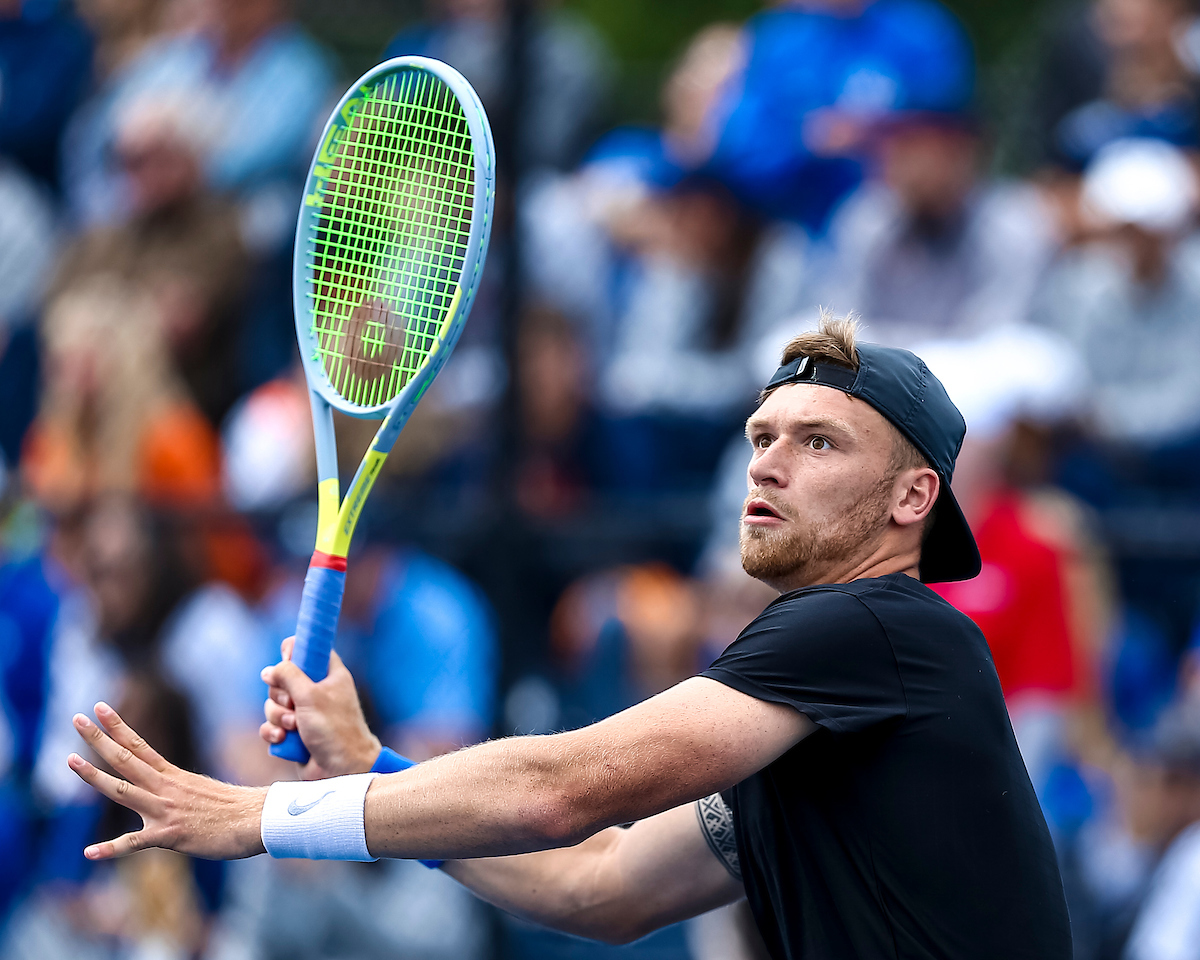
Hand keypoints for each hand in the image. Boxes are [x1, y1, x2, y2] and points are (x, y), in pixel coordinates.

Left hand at [68, 702, 265, 860]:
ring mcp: (166, 810)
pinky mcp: (171, 835)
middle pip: (126, 759)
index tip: (99, 707)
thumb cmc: (238, 807)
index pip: (140, 745)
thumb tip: (172, 791)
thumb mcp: (204, 790)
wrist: (258, 820)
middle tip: (77, 718)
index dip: (118, 726)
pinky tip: (89, 853)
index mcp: (174, 776)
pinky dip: (111, 848)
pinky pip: (135, 843)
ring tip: (69, 760)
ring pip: (123, 790)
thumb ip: (181, 790)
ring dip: (94, 776)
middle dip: (98, 739)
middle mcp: (166, 787)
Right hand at [260, 637, 380, 778]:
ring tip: (294, 726)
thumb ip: (289, 675)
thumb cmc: (334, 729)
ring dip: (278, 716)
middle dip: (281, 693)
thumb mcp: (311, 695)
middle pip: (283, 678)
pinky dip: (273, 731)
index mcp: (329, 675)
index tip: (286, 660)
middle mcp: (316, 691)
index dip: (294, 652)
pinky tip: (283, 738)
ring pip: (273, 703)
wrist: (341, 770)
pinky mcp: (292, 733)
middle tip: (293, 704)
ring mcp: (303, 713)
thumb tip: (270, 670)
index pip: (309, 650)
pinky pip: (270, 725)